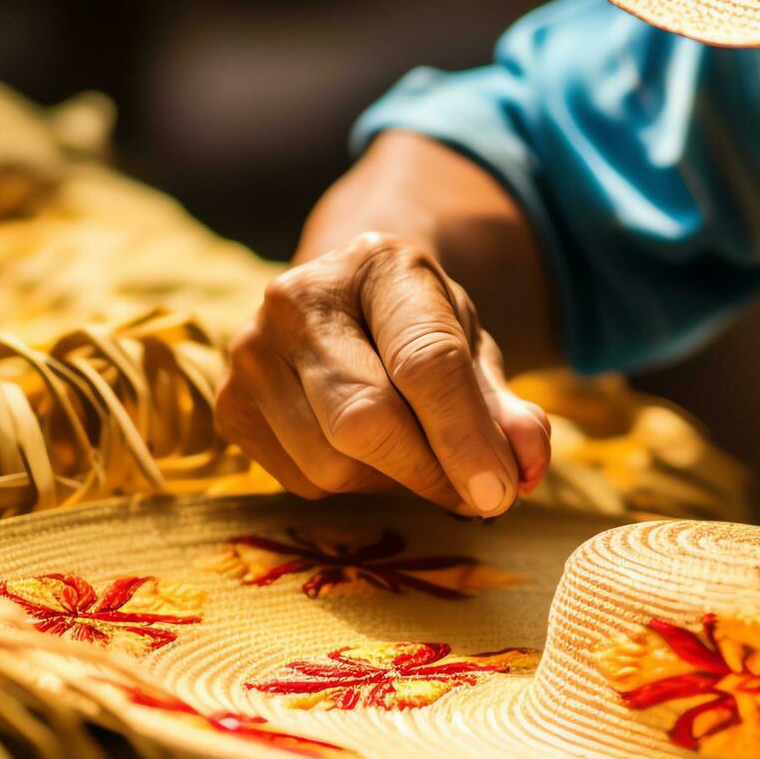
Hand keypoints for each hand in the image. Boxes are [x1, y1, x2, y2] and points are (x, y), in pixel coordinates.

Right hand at [215, 231, 550, 515]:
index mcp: (377, 263)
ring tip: (414, 448)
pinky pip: (303, 482)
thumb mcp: (473, 349)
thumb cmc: (418, 328)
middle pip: (366, 419)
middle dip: (431, 471)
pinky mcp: (231, 406)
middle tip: (479, 495)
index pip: (425, 361)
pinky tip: (366, 450)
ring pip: (332, 464)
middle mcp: (297, 298)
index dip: (465, 436)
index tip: (501, 492)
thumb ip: (505, 408)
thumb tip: (528, 463)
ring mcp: (251, 352)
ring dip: (393, 480)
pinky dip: (351, 485)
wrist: (345, 304)